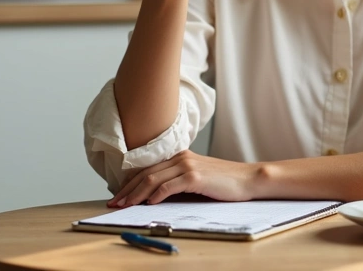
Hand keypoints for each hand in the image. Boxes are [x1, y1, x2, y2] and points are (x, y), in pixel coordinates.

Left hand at [108, 151, 261, 206]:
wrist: (247, 179)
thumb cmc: (224, 182)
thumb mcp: (197, 178)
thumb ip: (178, 181)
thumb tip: (154, 196)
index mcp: (180, 157)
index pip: (148, 169)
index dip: (130, 183)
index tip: (118, 195)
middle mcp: (181, 158)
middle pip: (146, 173)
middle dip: (127, 189)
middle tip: (115, 202)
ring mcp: (188, 166)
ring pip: (153, 179)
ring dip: (136, 193)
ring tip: (126, 205)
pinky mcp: (195, 176)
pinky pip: (169, 186)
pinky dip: (156, 194)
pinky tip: (149, 203)